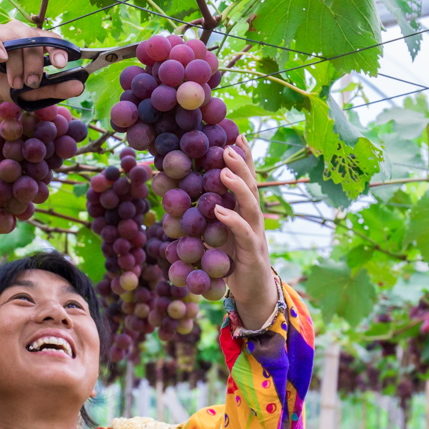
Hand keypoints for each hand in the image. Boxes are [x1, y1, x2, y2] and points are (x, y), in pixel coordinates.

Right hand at [0, 22, 83, 151]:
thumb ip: (56, 88)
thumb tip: (79, 87)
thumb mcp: (35, 91)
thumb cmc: (10, 87)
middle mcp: (18, 32)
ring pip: (13, 39)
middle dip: (34, 64)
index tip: (61, 64)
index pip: (50, 38)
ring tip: (15, 83)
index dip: (57, 49)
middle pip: (32, 40)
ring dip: (16, 65)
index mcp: (35, 41)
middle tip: (31, 83)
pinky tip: (1, 58)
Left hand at [214, 137, 277, 330]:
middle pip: (251, 185)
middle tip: (227, 145)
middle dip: (241, 163)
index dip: (243, 157)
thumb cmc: (231, 263)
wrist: (252, 294)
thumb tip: (172, 196)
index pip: (246, 179)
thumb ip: (202, 217)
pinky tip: (219, 210)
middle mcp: (253, 219)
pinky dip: (232, 220)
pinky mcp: (253, 254)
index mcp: (245, 212)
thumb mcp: (215, 235)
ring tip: (223, 170)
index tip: (235, 134)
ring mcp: (255, 235)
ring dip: (238, 185)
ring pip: (251, 205)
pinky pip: (244, 234)